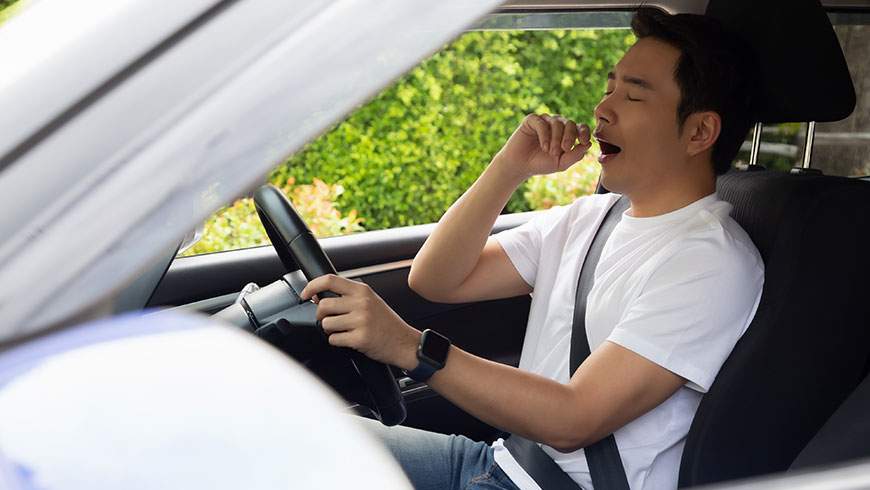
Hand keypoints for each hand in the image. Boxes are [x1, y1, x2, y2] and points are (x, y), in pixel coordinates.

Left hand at [300, 274, 420, 370]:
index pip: (329, 280)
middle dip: (321, 316)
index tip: (305, 294)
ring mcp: (361, 320)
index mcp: (362, 291)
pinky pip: (334, 339)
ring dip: (330, 330)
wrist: (404, 342)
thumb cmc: (386, 323)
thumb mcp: (370, 301)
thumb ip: (347, 296)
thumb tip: (317, 296)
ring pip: (326, 324)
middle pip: (323, 305)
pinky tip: (349, 339)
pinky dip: (337, 341)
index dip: (312, 286)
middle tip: (329, 320)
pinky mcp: (360, 338)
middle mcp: (361, 303)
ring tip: (344, 331)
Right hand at [493, 114, 591, 178]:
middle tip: (564, 150)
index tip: (584, 141)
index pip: (581, 127)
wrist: (520, 165)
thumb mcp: (561, 163)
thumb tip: (589, 144)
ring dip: (556, 138)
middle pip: (570, 124)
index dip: (584, 132)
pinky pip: (542, 123)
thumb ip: (575, 155)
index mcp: (567, 133)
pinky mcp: (532, 120)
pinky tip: (544, 147)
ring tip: (550, 152)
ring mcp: (545, 120)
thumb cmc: (541, 164)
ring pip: (557, 122)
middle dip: (569, 137)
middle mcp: (558, 124)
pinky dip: (545, 135)